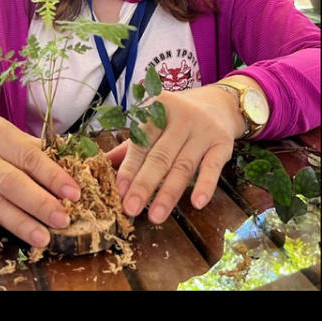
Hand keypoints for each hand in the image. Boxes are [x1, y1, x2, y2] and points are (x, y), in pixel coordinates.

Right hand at [0, 102, 80, 247]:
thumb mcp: (6, 130)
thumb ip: (33, 148)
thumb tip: (69, 167)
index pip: (28, 157)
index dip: (52, 176)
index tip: (74, 193)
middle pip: (11, 183)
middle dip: (40, 204)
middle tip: (63, 220)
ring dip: (20, 222)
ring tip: (43, 238)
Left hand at [112, 85, 244, 224]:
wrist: (218, 104)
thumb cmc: (174, 120)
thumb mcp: (151, 126)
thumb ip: (128, 147)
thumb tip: (98, 166)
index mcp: (155, 110)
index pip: (140, 143)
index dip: (129, 168)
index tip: (119, 191)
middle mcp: (180, 118)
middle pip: (160, 156)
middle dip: (144, 185)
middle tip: (131, 209)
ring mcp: (203, 130)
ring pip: (183, 166)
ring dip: (169, 194)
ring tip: (156, 216)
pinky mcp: (223, 143)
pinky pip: (213, 167)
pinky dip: (205, 185)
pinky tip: (197, 203)